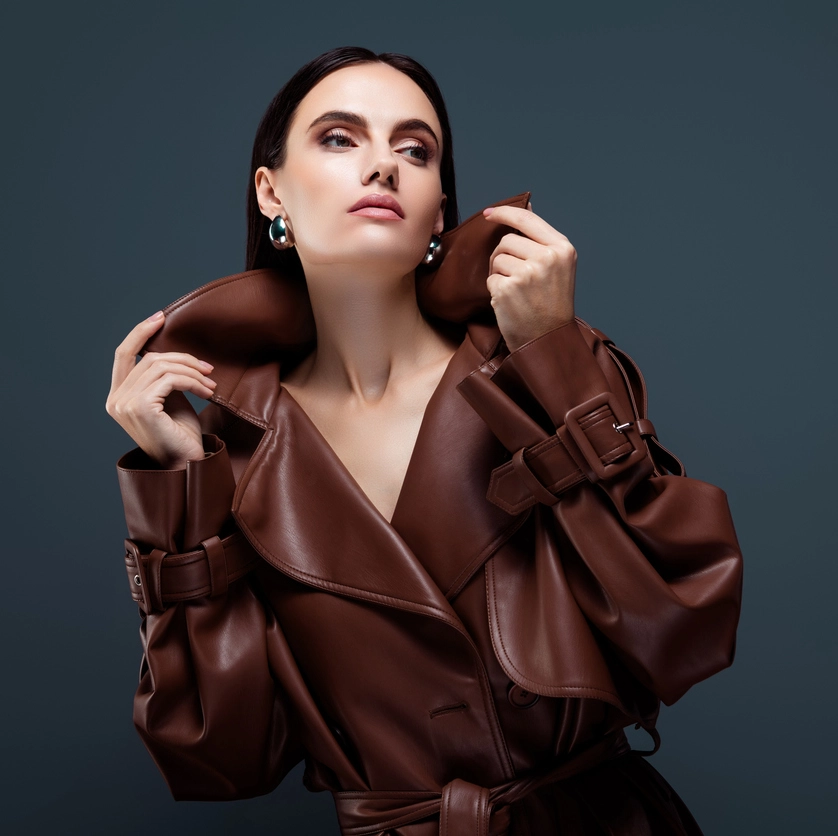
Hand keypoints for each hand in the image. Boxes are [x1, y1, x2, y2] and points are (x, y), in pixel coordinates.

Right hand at [105, 312, 217, 468]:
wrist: (187, 466)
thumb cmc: (181, 436)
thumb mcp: (170, 399)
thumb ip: (163, 377)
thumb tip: (173, 351)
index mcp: (117, 397)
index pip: (123, 354)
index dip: (141, 332)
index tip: (162, 317)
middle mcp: (115, 400)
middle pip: (149, 359)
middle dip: (183, 358)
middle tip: (208, 368)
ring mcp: (124, 404)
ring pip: (161, 366)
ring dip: (192, 371)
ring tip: (211, 383)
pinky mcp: (140, 407)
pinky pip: (170, 379)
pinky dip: (193, 381)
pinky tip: (208, 392)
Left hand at [482, 200, 576, 351]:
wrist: (549, 339)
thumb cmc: (551, 303)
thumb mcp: (558, 265)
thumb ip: (542, 238)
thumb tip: (527, 205)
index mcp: (562, 248)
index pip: (527, 218)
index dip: (505, 213)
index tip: (489, 214)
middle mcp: (547, 257)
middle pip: (507, 240)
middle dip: (503, 256)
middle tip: (514, 276)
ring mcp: (527, 273)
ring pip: (497, 258)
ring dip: (499, 273)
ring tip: (515, 290)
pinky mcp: (508, 289)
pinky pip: (490, 279)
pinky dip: (495, 290)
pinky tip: (510, 302)